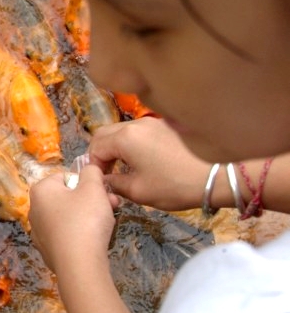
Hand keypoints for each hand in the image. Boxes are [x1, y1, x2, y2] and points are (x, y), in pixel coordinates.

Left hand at [29, 166, 115, 277]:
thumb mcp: (93, 187)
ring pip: (69, 216)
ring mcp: (39, 232)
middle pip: (68, 197)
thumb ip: (91, 172)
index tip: (102, 191)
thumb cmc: (85, 219)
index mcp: (40, 190)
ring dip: (90, 215)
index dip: (87, 182)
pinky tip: (94, 240)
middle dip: (92, 199)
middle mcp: (34, 210)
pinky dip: (81, 234)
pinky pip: (67, 235)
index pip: (65, 176)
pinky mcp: (48, 250)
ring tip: (109, 222)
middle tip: (112, 205)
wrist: (79, 264)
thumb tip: (88, 168)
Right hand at [88, 117, 209, 210]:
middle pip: (105, 133)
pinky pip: (138, 131)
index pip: (95, 147)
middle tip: (108, 173)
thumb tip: (104, 180)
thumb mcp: (138, 191)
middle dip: (101, 153)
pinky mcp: (166, 125)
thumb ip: (113, 183)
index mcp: (125, 138)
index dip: (93, 166)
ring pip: (121, 130)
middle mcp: (136, 124)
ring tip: (124, 167)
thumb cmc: (174, 185)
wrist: (218, 175)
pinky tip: (142, 159)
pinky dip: (131, 143)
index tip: (101, 181)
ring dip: (116, 147)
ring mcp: (153, 122)